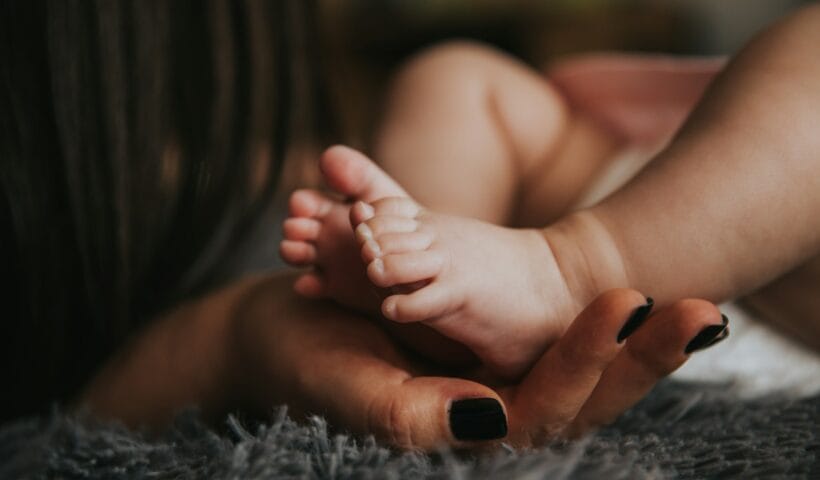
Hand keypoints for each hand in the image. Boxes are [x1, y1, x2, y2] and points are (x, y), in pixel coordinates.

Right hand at [233, 274, 727, 448]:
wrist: (282, 332)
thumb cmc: (307, 364)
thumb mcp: (353, 390)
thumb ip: (414, 416)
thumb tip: (495, 418)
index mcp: (462, 433)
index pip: (547, 410)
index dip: (590, 360)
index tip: (627, 304)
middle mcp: (490, 415)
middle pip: (584, 398)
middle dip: (642, 359)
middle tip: (705, 314)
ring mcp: (493, 381)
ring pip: (579, 369)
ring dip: (638, 341)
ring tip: (697, 308)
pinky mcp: (487, 351)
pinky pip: (553, 340)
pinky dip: (594, 320)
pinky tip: (639, 301)